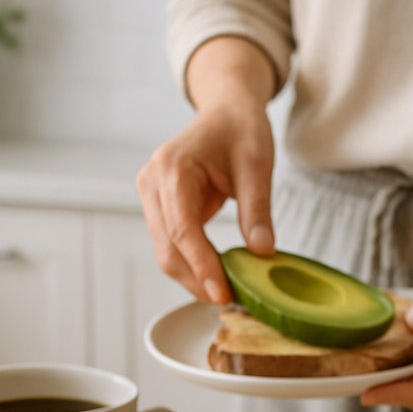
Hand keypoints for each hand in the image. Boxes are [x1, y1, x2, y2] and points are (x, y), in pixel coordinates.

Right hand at [136, 101, 275, 304]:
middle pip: (168, 248)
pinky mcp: (157, 206)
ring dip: (193, 277)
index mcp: (172, 168)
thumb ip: (257, 210)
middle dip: (197, 280)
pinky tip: (216, 276)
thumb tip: (263, 254)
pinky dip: (192, 263)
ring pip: (165, 252)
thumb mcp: (257, 165)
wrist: (225, 110)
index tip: (224, 294)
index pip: (183, 230)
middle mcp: (151, 182)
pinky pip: (170, 244)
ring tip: (226, 293)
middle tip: (231, 301)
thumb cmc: (241, 129)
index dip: (202, 267)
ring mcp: (150, 195)